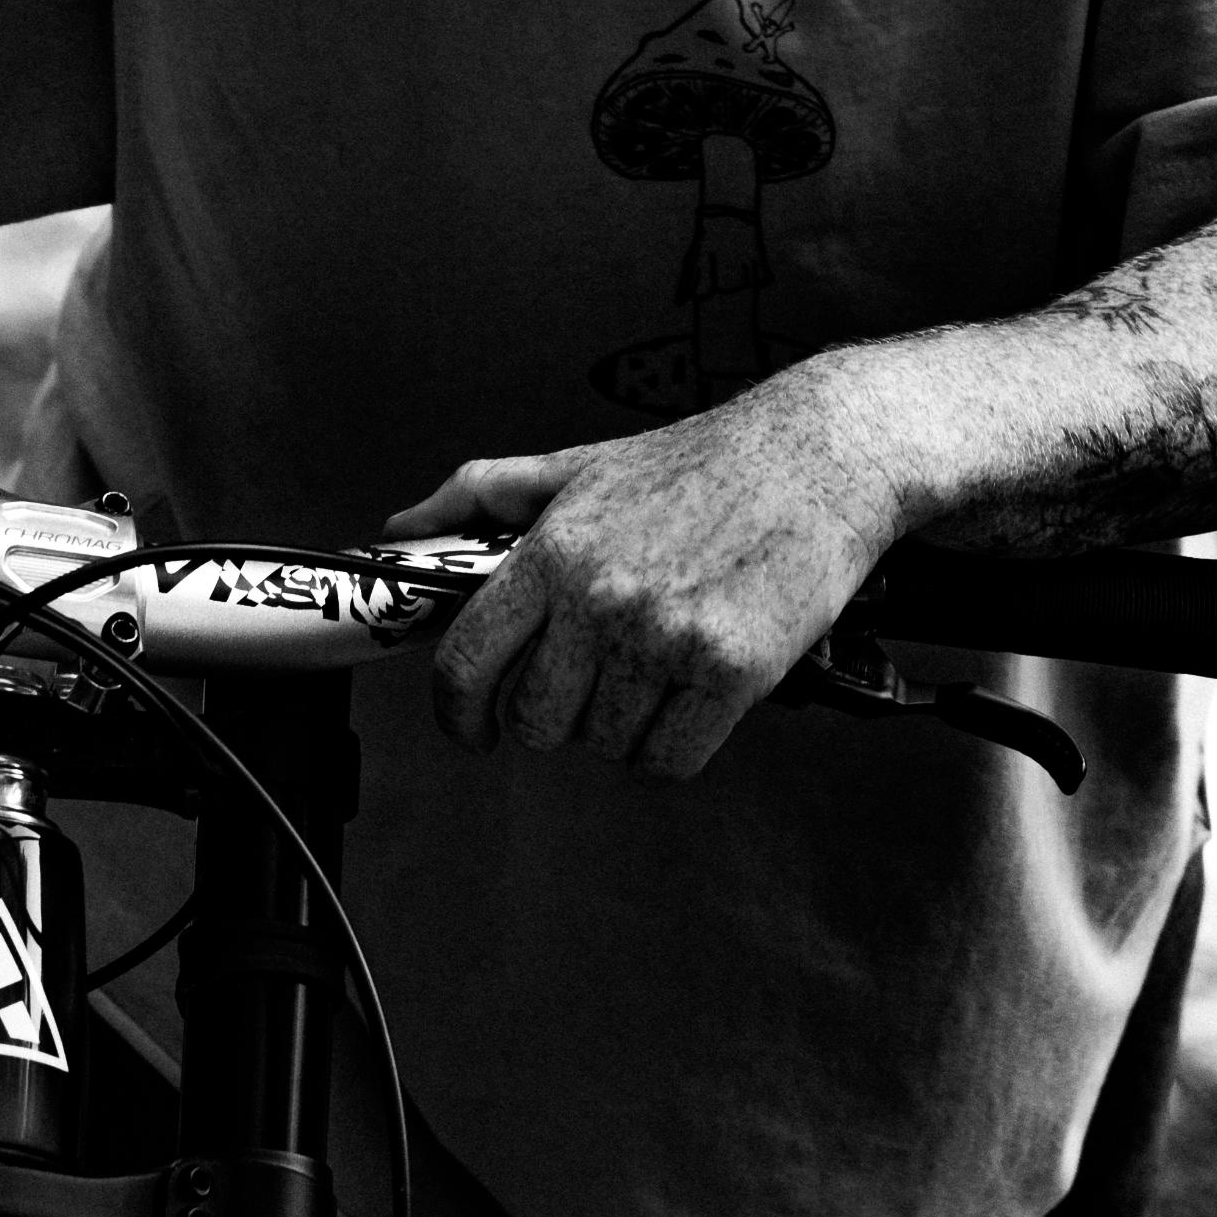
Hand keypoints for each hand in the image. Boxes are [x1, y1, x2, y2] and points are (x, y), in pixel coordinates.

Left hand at [389, 370, 905, 783]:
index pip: (466, 662)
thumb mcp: (578, 465)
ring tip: (658, 667)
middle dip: (556, 715)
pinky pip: (668, 761)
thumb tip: (398, 529)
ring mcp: (665, 638)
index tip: (471, 728)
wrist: (818, 455)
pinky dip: (674, 746)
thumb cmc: (700, 463)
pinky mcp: (731, 671)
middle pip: (536, 721)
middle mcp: (600, 598)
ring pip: (604, 743)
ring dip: (624, 724)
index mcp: (552, 551)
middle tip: (593, 681)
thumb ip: (480, 497)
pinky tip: (692, 698)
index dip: (457, 713)